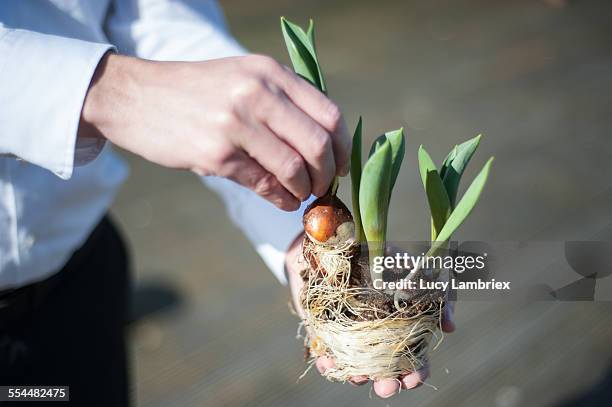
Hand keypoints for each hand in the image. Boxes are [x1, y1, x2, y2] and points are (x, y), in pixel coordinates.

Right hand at [80, 53, 350, 210]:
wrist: (134, 96)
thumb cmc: (195, 92)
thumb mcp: (242, 78)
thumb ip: (281, 101)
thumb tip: (321, 143)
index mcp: (269, 72)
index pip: (329, 114)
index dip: (343, 147)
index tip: (340, 166)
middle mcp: (257, 93)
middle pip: (318, 144)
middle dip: (327, 174)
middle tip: (323, 187)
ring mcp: (235, 123)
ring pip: (294, 169)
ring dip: (304, 190)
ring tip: (301, 195)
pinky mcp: (215, 153)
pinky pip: (264, 184)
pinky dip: (281, 199)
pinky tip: (283, 201)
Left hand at [285, 236, 455, 397]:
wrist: (339, 240)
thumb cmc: (381, 255)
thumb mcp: (413, 268)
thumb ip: (437, 293)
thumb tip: (449, 328)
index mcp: (401, 327)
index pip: (413, 360)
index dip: (415, 374)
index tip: (412, 380)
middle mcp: (376, 337)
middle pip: (385, 371)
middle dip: (388, 384)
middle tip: (387, 389)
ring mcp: (350, 336)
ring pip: (356, 366)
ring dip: (358, 375)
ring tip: (358, 376)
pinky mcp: (324, 330)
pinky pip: (326, 352)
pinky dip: (327, 362)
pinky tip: (328, 363)